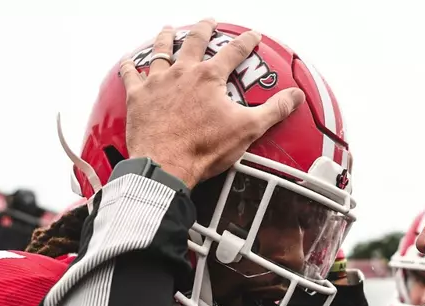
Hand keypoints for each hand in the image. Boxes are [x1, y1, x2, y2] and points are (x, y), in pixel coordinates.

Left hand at [119, 19, 305, 188]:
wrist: (165, 165)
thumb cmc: (204, 148)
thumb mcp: (247, 129)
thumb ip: (274, 110)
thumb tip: (296, 96)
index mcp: (209, 77)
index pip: (233, 52)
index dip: (246, 42)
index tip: (253, 35)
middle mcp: (182, 73)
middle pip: (194, 42)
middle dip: (204, 29)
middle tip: (209, 21)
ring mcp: (157, 83)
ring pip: (161, 51)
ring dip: (165, 38)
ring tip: (169, 29)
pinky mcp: (138, 97)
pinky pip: (130, 75)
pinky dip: (130, 66)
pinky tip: (129, 60)